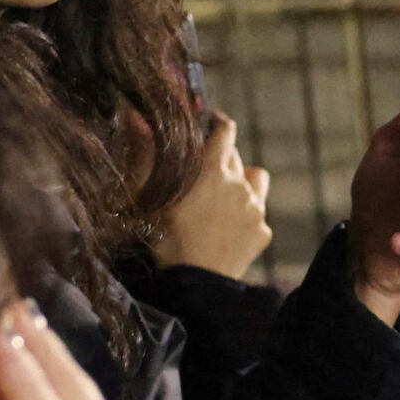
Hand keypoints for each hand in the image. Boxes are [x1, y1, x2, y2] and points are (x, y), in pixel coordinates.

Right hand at [156, 113, 272, 278]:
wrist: (192, 283)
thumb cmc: (162, 237)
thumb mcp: (148, 194)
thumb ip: (145, 152)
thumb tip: (136, 116)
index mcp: (213, 169)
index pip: (225, 130)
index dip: (217, 124)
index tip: (209, 124)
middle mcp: (240, 183)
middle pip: (235, 156)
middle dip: (220, 159)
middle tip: (201, 175)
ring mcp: (255, 208)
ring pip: (255, 179)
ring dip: (242, 181)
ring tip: (223, 196)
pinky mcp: (263, 231)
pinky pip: (258, 212)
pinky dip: (246, 214)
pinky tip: (227, 227)